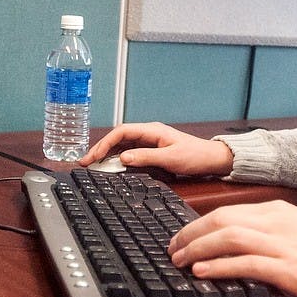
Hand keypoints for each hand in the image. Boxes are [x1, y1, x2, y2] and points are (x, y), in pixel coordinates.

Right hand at [80, 122, 233, 176]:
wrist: (211, 159)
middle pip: (118, 138)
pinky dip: (118, 158)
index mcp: (152, 130)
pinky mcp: (152, 150)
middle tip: (85, 162)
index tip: (93, 156)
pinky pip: (130, 152)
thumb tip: (122, 158)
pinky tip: (110, 166)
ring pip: (122, 145)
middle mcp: (149, 133)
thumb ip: (146, 157)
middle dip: (100, 149)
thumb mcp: (170, 158)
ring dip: (107, 154)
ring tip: (92, 165)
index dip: (104, 143)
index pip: (121, 132)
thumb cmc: (195, 156)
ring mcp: (150, 142)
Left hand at [168, 200, 296, 296]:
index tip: (181, 236)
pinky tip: (204, 272)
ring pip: (229, 237)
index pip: (227, 210)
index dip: (197, 223)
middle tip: (172, 249)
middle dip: (190, 234)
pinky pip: (247, 263)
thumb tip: (234, 248)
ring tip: (180, 260)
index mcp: (279, 211)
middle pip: (221, 219)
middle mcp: (278, 222)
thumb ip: (269, 235)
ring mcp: (284, 244)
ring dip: (198, 248)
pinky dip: (221, 266)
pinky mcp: (291, 268)